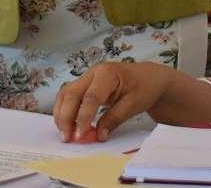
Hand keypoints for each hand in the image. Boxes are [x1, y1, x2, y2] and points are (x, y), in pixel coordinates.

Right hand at [53, 61, 177, 142]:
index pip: (90, 97)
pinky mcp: (85, 85)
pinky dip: (64, 110)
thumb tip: (98, 135)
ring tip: (64, 134)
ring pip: (65, 94)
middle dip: (66, 117)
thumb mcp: (133, 104)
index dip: (83, 117)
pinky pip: (69, 96)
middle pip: (71, 93)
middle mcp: (93, 73)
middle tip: (67, 138)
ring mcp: (87, 78)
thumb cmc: (144, 87)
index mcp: (107, 73)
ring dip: (61, 114)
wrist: (148, 77)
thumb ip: (114, 118)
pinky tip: (66, 125)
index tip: (81, 135)